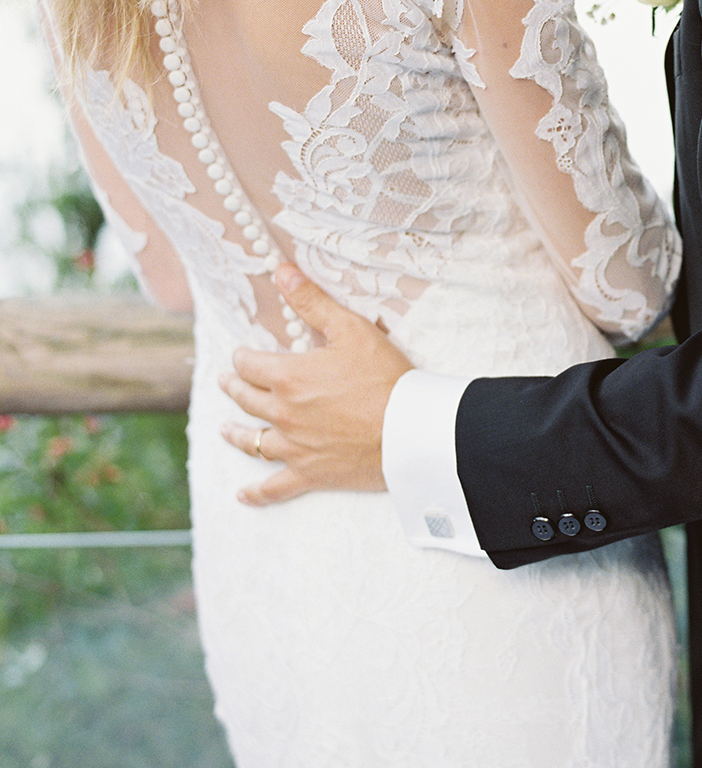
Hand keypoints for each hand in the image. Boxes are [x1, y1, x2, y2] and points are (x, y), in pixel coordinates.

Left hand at [220, 265, 411, 506]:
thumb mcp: (350, 329)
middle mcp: (283, 413)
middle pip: (246, 400)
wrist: (409, 430)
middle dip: (234, 387)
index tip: (242, 354)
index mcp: (288, 377)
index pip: (250, 364)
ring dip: (235, 434)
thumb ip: (312, 301)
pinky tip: (243, 495)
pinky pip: (274, 488)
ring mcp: (294, 447)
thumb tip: (282, 271)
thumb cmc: (384, 377)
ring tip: (225, 429)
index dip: (243, 357)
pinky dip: (256, 493)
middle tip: (228, 382)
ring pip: (252, 442)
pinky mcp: (310, 474)